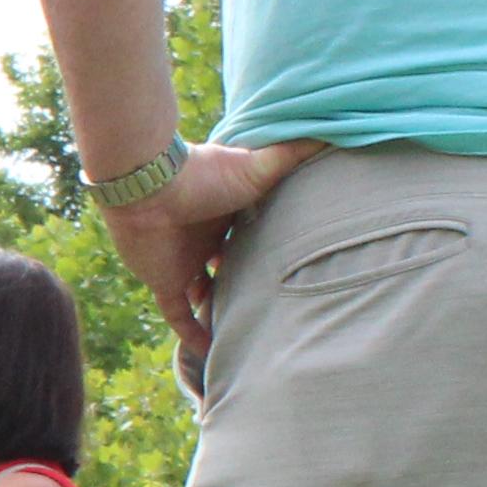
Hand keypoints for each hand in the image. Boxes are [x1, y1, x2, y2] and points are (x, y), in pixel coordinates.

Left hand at [104, 141, 302, 366]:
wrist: (149, 186)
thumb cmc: (205, 174)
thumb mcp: (260, 166)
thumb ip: (296, 152)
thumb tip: (336, 132)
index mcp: (228, 210)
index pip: (251, 233)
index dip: (268, 245)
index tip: (293, 260)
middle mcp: (205, 236)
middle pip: (228, 264)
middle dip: (244, 278)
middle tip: (274, 301)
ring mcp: (182, 260)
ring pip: (204, 291)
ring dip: (220, 306)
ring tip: (248, 328)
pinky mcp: (163, 281)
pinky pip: (178, 314)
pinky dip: (193, 333)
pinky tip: (213, 353)